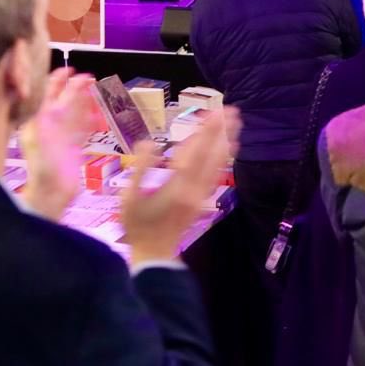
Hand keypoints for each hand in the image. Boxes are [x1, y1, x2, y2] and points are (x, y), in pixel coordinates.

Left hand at [18, 69, 97, 221]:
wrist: (52, 195)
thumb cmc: (42, 170)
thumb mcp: (41, 140)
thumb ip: (47, 119)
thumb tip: (54, 101)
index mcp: (38, 122)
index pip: (47, 95)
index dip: (57, 81)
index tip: (70, 71)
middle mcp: (49, 127)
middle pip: (63, 101)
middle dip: (75, 88)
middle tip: (88, 77)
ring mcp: (62, 137)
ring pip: (75, 112)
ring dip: (84, 100)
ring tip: (94, 89)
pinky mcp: (73, 148)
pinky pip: (82, 129)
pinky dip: (90, 119)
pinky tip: (96, 112)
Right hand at [122, 107, 238, 265]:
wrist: (155, 254)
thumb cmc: (137, 225)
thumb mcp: (129, 198)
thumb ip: (140, 168)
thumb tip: (148, 143)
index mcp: (176, 187)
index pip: (194, 153)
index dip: (206, 132)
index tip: (215, 113)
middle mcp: (193, 190)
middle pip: (212, 157)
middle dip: (222, 133)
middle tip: (233, 111)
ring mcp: (200, 195)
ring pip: (218, 165)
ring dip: (226, 143)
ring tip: (235, 125)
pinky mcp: (202, 200)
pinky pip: (215, 174)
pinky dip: (223, 159)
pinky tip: (227, 150)